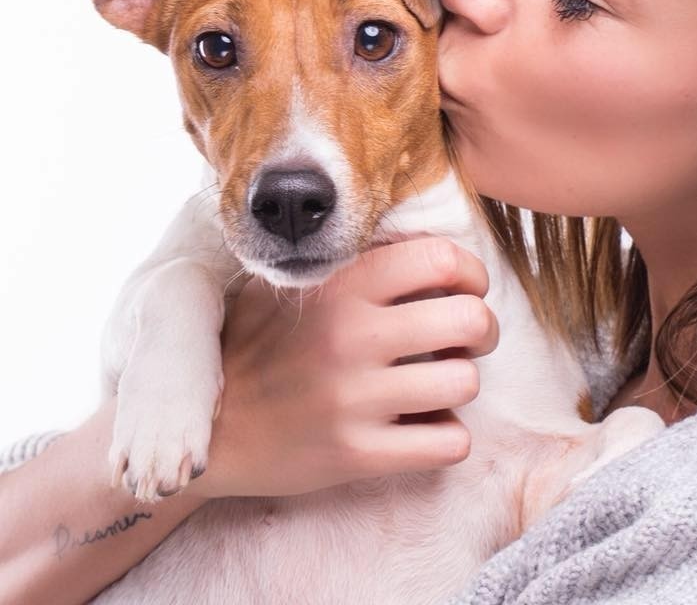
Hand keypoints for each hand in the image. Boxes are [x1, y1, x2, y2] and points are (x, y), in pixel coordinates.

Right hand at [193, 237, 498, 499]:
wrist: (207, 427)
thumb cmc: (254, 346)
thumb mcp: (289, 286)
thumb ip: (350, 264)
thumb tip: (423, 247)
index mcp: (339, 286)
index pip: (440, 259)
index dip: (471, 272)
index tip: (466, 287)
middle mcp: (351, 337)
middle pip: (470, 320)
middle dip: (483, 328)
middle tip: (469, 338)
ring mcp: (354, 400)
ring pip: (465, 382)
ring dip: (463, 382)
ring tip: (441, 382)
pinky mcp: (356, 455)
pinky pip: (447, 444)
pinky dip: (449, 436)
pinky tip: (427, 427)